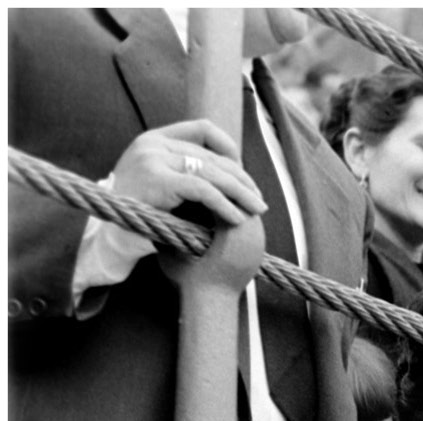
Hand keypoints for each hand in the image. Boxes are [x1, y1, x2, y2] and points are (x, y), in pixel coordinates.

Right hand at [111, 119, 265, 226]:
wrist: (110, 236)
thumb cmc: (142, 213)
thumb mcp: (163, 182)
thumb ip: (186, 169)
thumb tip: (232, 172)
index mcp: (154, 139)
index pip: (202, 129)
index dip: (229, 147)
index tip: (243, 171)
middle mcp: (152, 143)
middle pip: (211, 155)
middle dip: (241, 178)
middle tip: (258, 200)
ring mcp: (152, 158)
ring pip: (211, 172)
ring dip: (240, 192)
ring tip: (256, 209)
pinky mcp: (156, 179)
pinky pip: (202, 189)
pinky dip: (224, 204)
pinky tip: (236, 218)